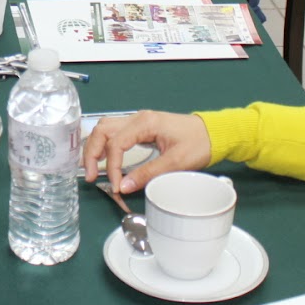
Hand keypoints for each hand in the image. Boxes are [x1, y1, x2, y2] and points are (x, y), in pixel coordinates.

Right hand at [81, 110, 212, 193]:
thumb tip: (125, 186)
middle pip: (103, 130)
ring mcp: (138, 121)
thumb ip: (148, 173)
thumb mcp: (175, 162)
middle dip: (92, 153)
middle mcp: (138, 118)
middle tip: (91, 175)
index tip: (116, 185)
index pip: (116, 143)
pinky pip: (115, 132)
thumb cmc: (199, 143)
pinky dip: (105, 144)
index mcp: (145, 123)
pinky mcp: (141, 128)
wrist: (213, 134)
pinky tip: (102, 157)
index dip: (111, 166)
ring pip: (106, 128)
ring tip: (92, 167)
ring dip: (95, 146)